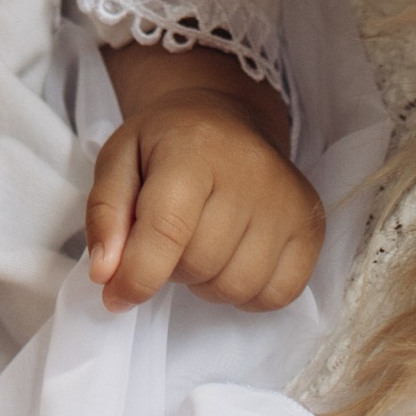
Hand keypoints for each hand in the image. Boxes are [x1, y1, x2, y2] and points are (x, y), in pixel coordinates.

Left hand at [84, 70, 325, 313]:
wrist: (228, 120)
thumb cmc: (167, 144)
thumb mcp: (119, 160)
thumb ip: (105, 215)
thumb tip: (106, 275)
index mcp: (195, 150)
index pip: (167, 232)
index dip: (136, 276)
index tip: (116, 295)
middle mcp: (251, 174)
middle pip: (199, 265)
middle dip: (171, 269)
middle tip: (169, 241)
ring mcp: (287, 202)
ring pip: (237, 287)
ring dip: (207, 283)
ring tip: (201, 247)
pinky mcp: (310, 226)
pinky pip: (277, 295)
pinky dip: (248, 293)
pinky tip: (233, 260)